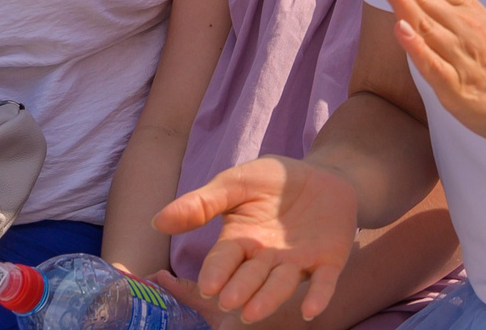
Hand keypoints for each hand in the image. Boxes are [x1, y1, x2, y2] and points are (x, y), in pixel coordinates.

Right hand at [157, 158, 358, 324]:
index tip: (208, 286)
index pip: (224, 260)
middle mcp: (266, 260)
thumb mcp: (237, 182)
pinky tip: (311, 309)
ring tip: (253, 311)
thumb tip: (157, 221)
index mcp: (240, 242)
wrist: (323, 174)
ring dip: (268, 298)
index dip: (217, 272)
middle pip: (250, 278)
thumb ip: (203, 202)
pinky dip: (318, 295)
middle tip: (230, 301)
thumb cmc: (272, 182)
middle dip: (240, 288)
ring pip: (281, 284)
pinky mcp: (328, 261)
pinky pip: (323, 282)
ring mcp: (297, 263)